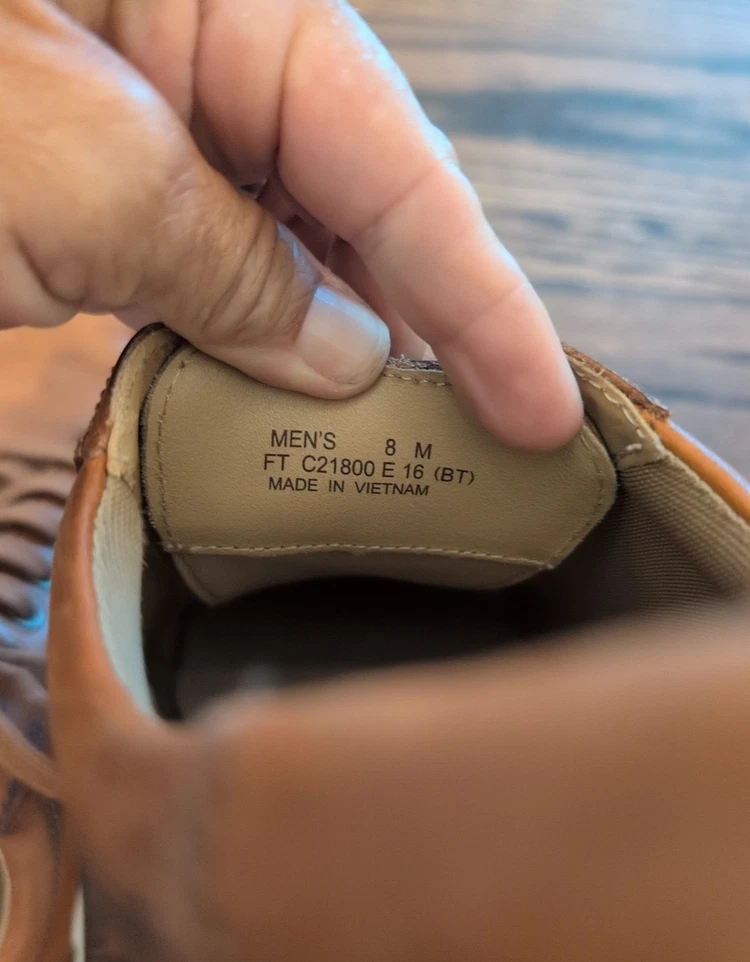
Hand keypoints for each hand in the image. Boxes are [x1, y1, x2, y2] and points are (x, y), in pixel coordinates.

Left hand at [0, 0, 580, 448]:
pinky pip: (217, 271)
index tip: (543, 405)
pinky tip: (292, 402)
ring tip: (415, 441)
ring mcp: (148, 132)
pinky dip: (258, 344)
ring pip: (295, 248)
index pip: (395, 159)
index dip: (483, 295)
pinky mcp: (99, 194)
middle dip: (436, 325)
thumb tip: (342, 352)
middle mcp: (196, 57)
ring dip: (350, 347)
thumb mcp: (57, 165)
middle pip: (364, 203)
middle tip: (499, 442)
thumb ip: (227, 257)